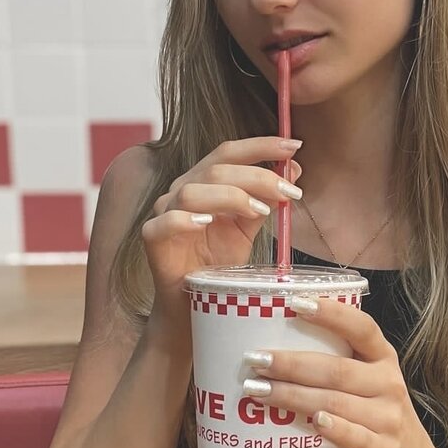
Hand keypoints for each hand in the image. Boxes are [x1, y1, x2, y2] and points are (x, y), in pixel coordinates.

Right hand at [142, 137, 301, 308]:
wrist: (192, 302)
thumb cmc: (216, 262)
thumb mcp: (248, 228)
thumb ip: (266, 199)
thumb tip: (294, 170)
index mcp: (204, 181)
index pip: (229, 152)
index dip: (260, 145)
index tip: (294, 145)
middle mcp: (183, 190)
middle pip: (216, 169)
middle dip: (258, 176)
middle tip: (290, 191)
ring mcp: (165, 213)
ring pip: (192, 191)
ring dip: (231, 196)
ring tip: (259, 211)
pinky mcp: (153, 238)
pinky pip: (166, 222)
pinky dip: (186, 219)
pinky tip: (208, 222)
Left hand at [242, 297, 434, 447]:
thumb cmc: (377, 415)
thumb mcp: (369, 382)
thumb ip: (338, 365)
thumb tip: (275, 349)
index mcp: (384, 358)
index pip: (361, 327)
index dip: (331, 314)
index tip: (295, 303)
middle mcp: (388, 383)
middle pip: (336, 369)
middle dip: (291, 364)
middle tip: (255, 360)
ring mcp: (388, 417)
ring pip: (336, 402)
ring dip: (293, 396)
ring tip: (259, 391)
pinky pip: (355, 437)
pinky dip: (334, 428)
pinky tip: (313, 422)